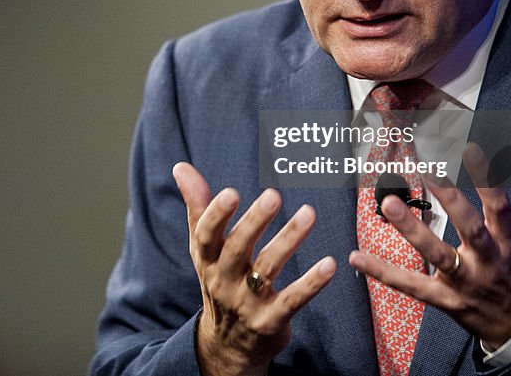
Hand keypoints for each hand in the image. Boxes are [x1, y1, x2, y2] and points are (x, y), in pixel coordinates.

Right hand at [172, 162, 335, 375]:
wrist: (227, 344)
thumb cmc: (219, 280)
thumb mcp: (204, 248)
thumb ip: (198, 206)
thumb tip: (180, 166)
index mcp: (207, 259)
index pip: (206, 236)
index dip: (217, 215)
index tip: (231, 192)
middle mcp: (224, 281)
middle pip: (237, 250)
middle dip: (254, 222)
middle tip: (273, 195)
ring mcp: (247, 303)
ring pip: (268, 269)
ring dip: (289, 239)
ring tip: (309, 212)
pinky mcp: (271, 321)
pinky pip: (292, 300)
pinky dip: (311, 283)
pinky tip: (329, 264)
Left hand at [348, 144, 510, 348]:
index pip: (499, 205)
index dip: (486, 177)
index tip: (469, 147)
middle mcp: (488, 260)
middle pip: (468, 227)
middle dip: (449, 198)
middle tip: (426, 169)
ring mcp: (465, 281)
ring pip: (437, 255)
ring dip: (412, 230)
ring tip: (388, 205)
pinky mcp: (446, 300)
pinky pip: (412, 286)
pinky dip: (384, 273)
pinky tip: (356, 257)